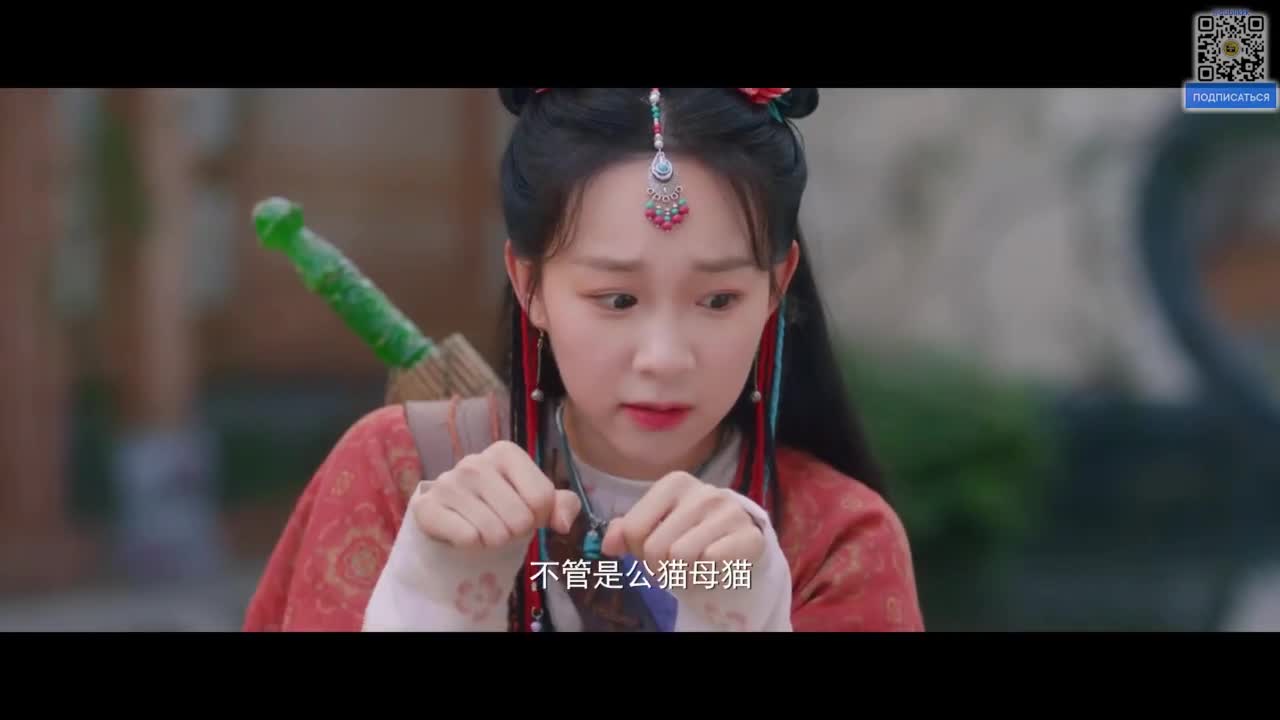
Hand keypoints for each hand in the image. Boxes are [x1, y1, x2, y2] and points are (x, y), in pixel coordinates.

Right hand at [413, 440, 580, 548]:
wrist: (452, 513)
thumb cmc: (502, 503)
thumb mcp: (537, 500)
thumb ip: (563, 505)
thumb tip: (563, 524)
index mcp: (505, 452)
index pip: (542, 498)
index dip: (540, 517)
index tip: (526, 514)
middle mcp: (475, 461)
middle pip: (520, 519)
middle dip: (516, 532)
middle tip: (502, 524)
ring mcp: (448, 482)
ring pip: (494, 533)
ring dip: (494, 541)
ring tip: (484, 528)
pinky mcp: (427, 507)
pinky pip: (467, 538)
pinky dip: (472, 546)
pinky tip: (464, 533)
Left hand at [600, 472, 763, 570]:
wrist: (738, 538)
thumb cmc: (689, 531)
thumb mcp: (656, 525)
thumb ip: (627, 531)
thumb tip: (608, 546)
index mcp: (674, 483)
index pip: (633, 529)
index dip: (637, 551)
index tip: (652, 552)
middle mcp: (702, 491)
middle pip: (655, 549)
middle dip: (658, 568)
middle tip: (672, 566)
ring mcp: (728, 511)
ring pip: (681, 558)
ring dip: (681, 575)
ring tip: (690, 569)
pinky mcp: (748, 535)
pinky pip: (710, 563)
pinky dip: (706, 575)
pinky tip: (712, 568)